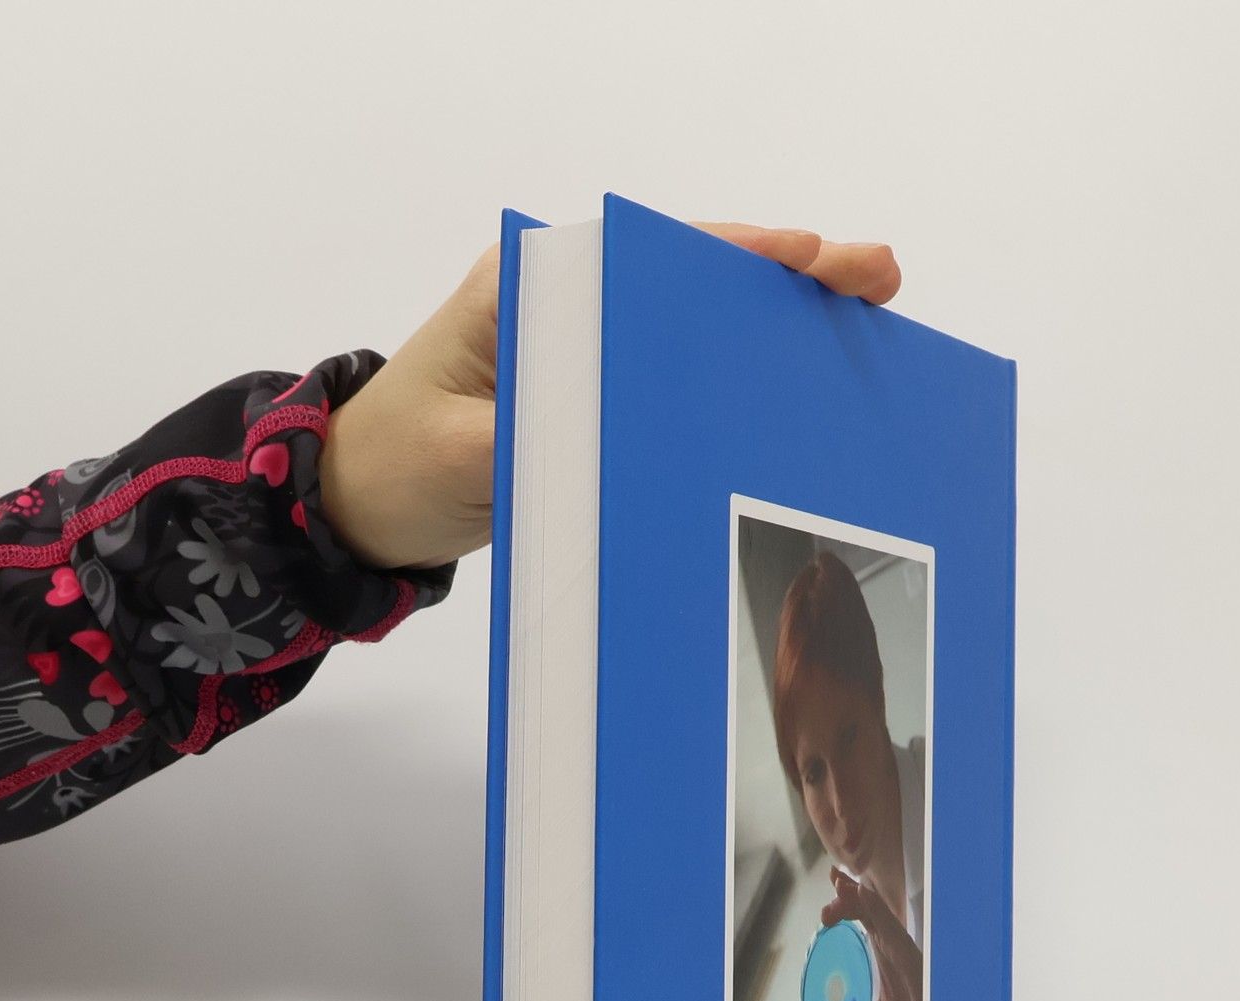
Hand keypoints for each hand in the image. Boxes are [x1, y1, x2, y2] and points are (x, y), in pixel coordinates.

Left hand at [318, 222, 902, 572]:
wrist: (361, 506)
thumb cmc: (399, 466)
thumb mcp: (463, 455)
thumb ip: (535, 442)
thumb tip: (627, 440)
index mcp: (532, 292)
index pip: (654, 256)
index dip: (743, 256)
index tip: (813, 258)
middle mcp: (570, 309)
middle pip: (695, 284)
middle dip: (789, 282)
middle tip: (878, 280)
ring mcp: (589, 356)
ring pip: (698, 333)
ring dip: (777, 334)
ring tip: (866, 332)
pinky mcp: (597, 404)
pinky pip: (680, 386)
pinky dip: (740, 387)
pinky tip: (800, 399)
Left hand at [821, 866, 922, 1000]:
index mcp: (880, 949)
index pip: (860, 918)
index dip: (844, 904)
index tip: (827, 895)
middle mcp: (888, 941)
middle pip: (864, 907)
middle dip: (847, 892)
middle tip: (832, 878)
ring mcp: (896, 941)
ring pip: (873, 909)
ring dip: (853, 895)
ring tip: (837, 882)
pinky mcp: (904, 946)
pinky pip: (887, 920)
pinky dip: (872, 905)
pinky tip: (858, 892)